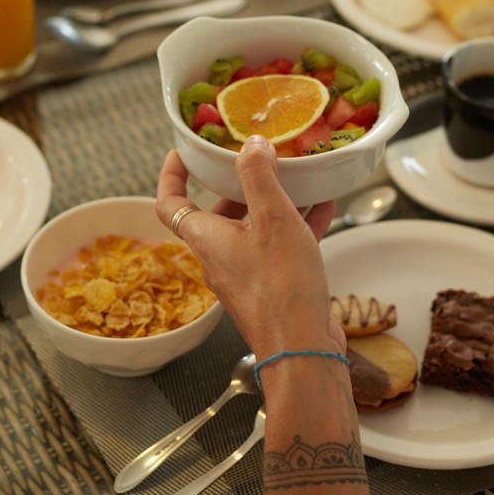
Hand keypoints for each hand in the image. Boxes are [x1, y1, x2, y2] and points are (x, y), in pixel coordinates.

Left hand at [156, 137, 345, 359]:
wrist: (302, 350)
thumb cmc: (282, 288)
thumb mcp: (272, 219)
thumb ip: (259, 176)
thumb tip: (250, 145)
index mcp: (207, 238)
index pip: (170, 202)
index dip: (172, 175)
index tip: (183, 153)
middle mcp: (220, 257)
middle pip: (217, 212)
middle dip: (236, 183)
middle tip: (254, 159)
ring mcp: (246, 274)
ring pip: (252, 228)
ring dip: (272, 202)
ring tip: (297, 176)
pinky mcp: (272, 287)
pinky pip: (278, 247)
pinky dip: (295, 225)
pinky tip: (322, 206)